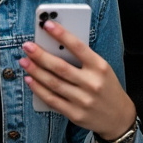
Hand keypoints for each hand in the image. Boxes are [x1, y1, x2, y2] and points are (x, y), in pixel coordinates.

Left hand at [19, 18, 135, 139]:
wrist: (119, 117)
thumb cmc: (106, 86)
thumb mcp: (101, 68)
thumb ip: (82, 59)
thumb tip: (54, 46)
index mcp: (100, 67)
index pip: (78, 47)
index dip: (61, 34)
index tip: (47, 24)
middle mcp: (92, 83)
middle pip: (60, 67)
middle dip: (40, 55)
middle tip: (27, 46)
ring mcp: (83, 100)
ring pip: (53, 83)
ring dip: (35, 71)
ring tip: (24, 61)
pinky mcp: (75, 114)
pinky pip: (52, 100)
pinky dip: (38, 89)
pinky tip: (29, 80)